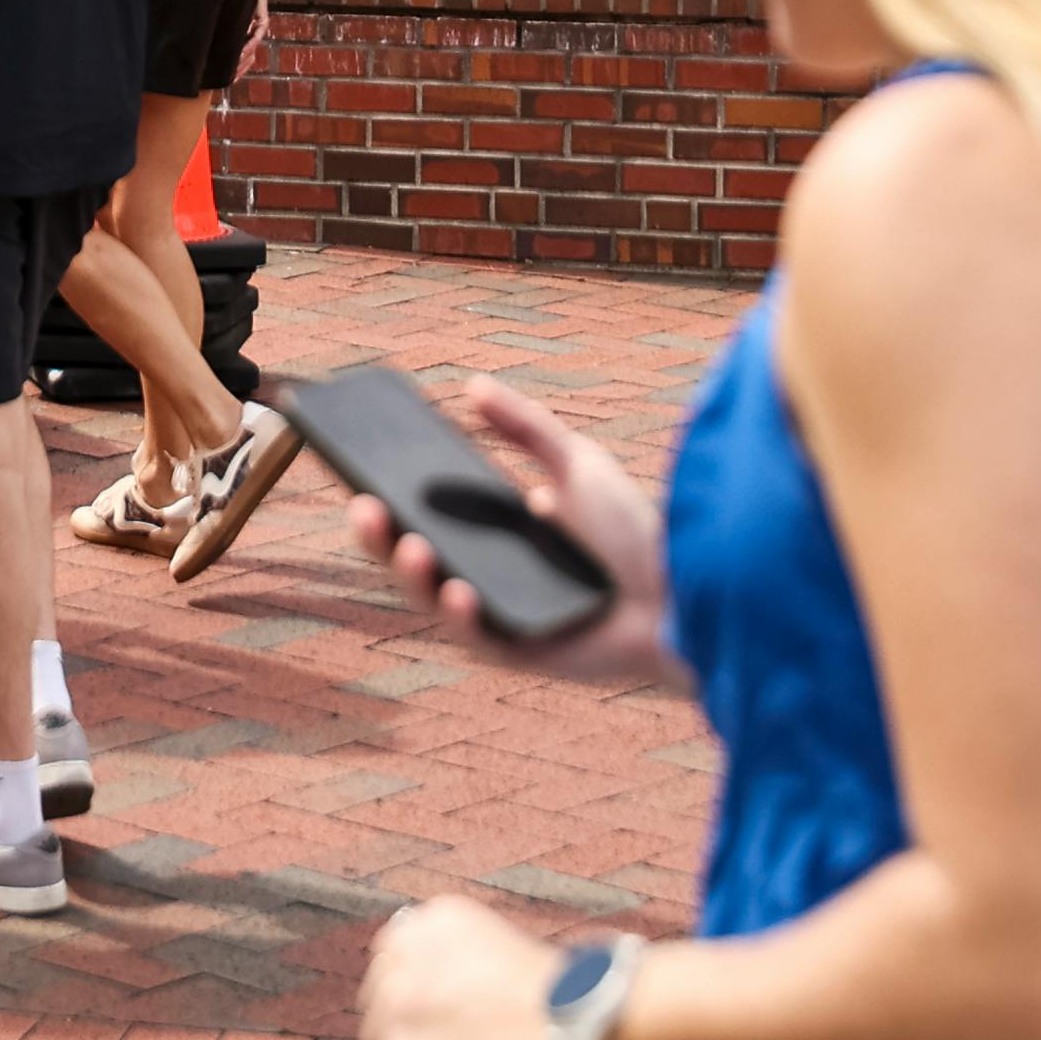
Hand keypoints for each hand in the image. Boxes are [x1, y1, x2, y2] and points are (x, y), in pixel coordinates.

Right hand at [338, 373, 670, 686]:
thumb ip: (526, 428)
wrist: (686, 590)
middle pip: (417, 555)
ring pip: (436, 598)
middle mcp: (488, 577)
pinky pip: (480, 638)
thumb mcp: (576, 464)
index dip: (387, 491)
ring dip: (411, 574)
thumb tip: (473, 386)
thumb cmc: (634, 533)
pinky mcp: (521, 653)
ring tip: (407, 540)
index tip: (354, 462)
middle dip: (381, 533)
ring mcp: (500, 617)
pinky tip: (460, 587)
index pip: (427, 512)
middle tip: (361, 502)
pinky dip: (464, 614)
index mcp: (494, 536)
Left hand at [357, 893, 573, 1039]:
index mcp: (435, 920)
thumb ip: (464, 974)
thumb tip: (452, 1020)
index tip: (430, 1025)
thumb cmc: (563, 998)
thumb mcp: (503, 955)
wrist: (576, 1022)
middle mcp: (406, 952)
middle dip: (409, 1038)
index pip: (395, 961)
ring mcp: (397, 1002)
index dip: (412, 1000)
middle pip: (381, 1006)